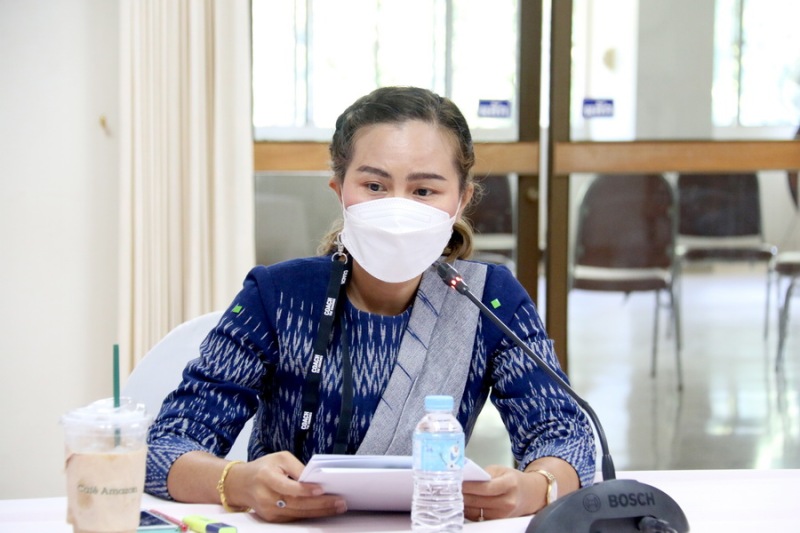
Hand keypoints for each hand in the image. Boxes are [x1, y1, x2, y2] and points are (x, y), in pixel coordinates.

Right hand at [226, 451, 347, 522]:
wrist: (241, 484)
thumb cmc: (264, 468)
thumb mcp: (280, 458)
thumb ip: (297, 467)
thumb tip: (314, 479)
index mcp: (266, 478)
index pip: (287, 487)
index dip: (304, 490)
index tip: (321, 490)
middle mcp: (266, 497)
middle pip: (296, 503)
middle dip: (320, 504)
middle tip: (340, 502)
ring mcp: (268, 511)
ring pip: (297, 514)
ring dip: (320, 511)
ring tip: (338, 507)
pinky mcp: (271, 519)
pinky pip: (294, 518)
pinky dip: (310, 515)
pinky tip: (324, 511)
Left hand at [462, 465, 539, 521]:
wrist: (530, 494)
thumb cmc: (513, 480)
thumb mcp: (500, 470)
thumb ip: (483, 474)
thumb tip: (465, 477)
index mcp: (509, 485)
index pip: (484, 487)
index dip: (468, 486)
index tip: (456, 482)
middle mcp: (507, 502)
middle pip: (478, 500)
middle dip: (462, 494)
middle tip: (450, 488)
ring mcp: (503, 514)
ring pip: (475, 511)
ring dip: (464, 503)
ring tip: (455, 495)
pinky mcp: (498, 521)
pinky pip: (478, 517)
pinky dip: (469, 510)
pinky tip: (464, 503)